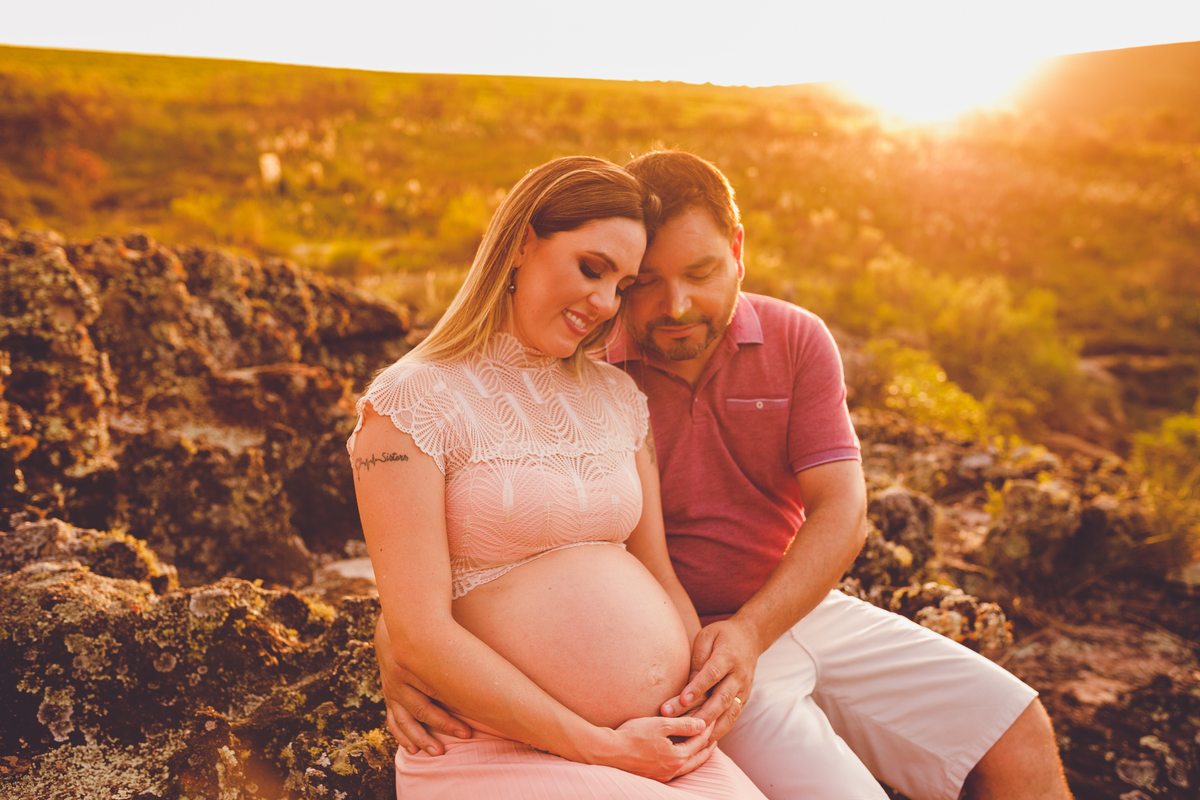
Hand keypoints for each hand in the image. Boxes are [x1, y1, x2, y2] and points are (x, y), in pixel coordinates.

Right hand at [375, 615, 472, 753]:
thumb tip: (483, 663)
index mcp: (411, 662)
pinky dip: (402, 736)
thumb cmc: (424, 634)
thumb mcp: (438, 637)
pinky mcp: (388, 696)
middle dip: (444, 723)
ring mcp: (391, 690)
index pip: (436, 688)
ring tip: (438, 751)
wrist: (393, 628)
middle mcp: (398, 679)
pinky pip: (393, 720)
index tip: (474, 716)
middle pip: (423, 707)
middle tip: (465, 734)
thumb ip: (453, 651)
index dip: (455, 703)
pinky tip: (413, 750)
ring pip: (406, 720)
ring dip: (421, 738)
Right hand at [596, 715, 715, 781]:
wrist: (608, 751)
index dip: (707, 728)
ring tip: (702, 747)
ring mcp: (662, 775)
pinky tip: (680, 755)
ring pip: (687, 766)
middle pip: (697, 758)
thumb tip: (702, 725)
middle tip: (715, 736)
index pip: (699, 741)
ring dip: (697, 755)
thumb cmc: (633, 735)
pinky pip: (676, 769)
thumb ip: (683, 726)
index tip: (713, 716)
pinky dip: (684, 760)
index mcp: (677, 757)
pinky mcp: (653, 776)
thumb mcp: (661, 725)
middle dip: (707, 746)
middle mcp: (672, 770)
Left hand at [659, 619, 760, 742]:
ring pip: (729, 713)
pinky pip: (732, 718)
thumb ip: (698, 660)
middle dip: (700, 713)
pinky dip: (719, 730)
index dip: (698, 688)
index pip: (712, 674)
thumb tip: (687, 687)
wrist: (750, 637)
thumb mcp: (706, 637)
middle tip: (679, 723)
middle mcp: (739, 675)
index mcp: (728, 656)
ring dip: (711, 728)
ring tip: (692, 739)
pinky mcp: (744, 699)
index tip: (683, 700)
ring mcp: (744, 689)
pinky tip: (705, 741)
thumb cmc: (722, 636)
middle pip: (721, 698)